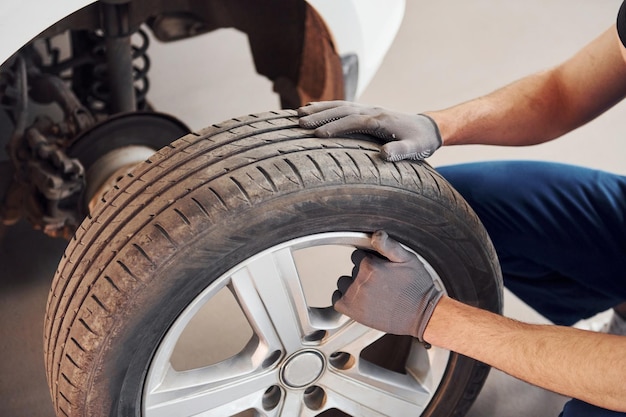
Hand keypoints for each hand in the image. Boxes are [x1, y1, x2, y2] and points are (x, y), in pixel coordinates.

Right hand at [298, 101, 441, 160]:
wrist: (427, 127)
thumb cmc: (420, 141)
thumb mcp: (415, 149)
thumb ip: (401, 151)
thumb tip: (385, 154)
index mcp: (381, 121)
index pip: (354, 122)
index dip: (336, 128)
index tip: (318, 135)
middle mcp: (372, 111)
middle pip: (342, 110)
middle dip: (320, 116)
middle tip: (300, 124)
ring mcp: (367, 109)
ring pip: (339, 105)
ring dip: (319, 109)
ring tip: (298, 115)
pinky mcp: (364, 111)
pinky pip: (342, 106)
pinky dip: (325, 106)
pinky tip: (310, 109)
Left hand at [333, 230, 442, 340]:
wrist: (422, 315)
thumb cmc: (417, 288)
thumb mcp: (408, 259)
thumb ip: (388, 245)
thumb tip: (376, 234)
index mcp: (371, 266)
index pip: (358, 255)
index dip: (370, 260)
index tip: (380, 268)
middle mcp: (361, 281)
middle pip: (353, 269)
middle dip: (364, 273)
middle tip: (381, 282)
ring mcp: (355, 297)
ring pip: (344, 283)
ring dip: (354, 285)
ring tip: (373, 293)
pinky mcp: (353, 312)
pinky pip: (337, 300)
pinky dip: (344, 298)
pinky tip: (359, 300)